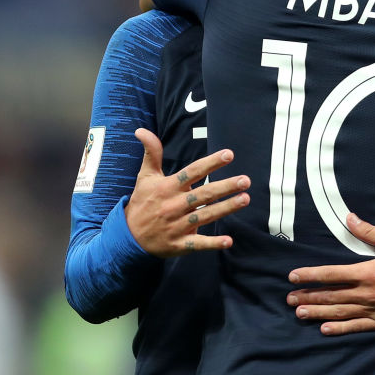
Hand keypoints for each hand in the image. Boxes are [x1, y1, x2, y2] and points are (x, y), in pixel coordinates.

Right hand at [125, 128, 249, 256]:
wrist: (128, 236)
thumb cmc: (142, 202)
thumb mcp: (145, 176)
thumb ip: (151, 153)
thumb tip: (142, 130)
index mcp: (168, 187)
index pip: (192, 172)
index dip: (210, 163)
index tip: (229, 154)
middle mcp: (174, 205)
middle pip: (203, 194)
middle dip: (225, 187)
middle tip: (245, 180)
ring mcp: (177, 225)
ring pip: (204, 215)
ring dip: (225, 208)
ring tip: (245, 199)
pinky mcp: (179, 244)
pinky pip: (197, 243)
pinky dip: (212, 243)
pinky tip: (229, 241)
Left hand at [287, 213, 374, 334]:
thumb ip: (370, 231)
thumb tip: (349, 218)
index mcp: (368, 272)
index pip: (332, 274)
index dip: (311, 275)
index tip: (294, 277)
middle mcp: (367, 293)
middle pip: (331, 295)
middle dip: (308, 296)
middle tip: (290, 298)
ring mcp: (374, 310)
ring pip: (340, 312)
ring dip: (318, 313)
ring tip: (300, 313)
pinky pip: (357, 327)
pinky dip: (340, 328)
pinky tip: (324, 329)